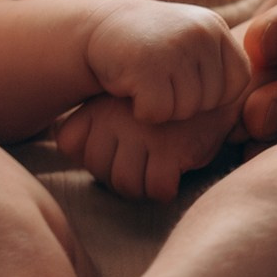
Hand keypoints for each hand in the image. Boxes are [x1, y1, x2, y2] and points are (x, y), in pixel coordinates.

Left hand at [54, 95, 237, 201]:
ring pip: (128, 186)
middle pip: (101, 173)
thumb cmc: (161, 107)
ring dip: (145, 184)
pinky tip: (175, 166)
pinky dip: (167, 186)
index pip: (69, 143)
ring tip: (159, 162)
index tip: (116, 143)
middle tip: (144, 157)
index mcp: (98, 104)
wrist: (212, 88)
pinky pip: (158, 188)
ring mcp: (143, 132)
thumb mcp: (117, 106)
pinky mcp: (171, 148)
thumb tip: (63, 143)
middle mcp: (115, 116)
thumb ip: (87, 126)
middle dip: (123, 175)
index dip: (93, 154)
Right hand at [84, 0, 248, 124]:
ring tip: (146, 80)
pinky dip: (142, 111)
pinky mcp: (147, 65)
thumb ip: (221, 65)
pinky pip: (158, 113)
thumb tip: (263, 105)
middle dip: (183, 102)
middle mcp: (200, 32)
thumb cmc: (151, 47)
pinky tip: (131, 88)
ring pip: (184, 110)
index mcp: (215, 28)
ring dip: (162, 108)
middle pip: (211, 101)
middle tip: (159, 79)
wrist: (98, 29)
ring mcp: (175, 46)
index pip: (238, 83)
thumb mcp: (193, 44)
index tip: (184, 80)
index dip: (212, 93)